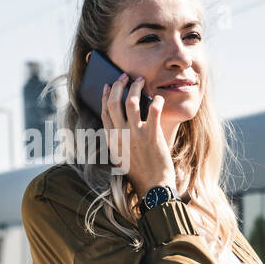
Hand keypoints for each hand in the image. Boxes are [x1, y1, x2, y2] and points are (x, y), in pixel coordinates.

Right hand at [101, 72, 173, 195]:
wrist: (153, 187)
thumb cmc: (140, 172)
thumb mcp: (121, 156)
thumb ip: (119, 139)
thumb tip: (123, 119)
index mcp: (111, 140)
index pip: (105, 112)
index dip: (106, 96)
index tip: (108, 86)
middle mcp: (120, 135)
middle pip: (114, 103)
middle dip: (118, 85)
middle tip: (124, 76)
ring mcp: (135, 135)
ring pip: (131, 102)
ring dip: (135, 87)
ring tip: (140, 80)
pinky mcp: (152, 135)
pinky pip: (154, 110)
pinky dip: (157, 100)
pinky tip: (159, 98)